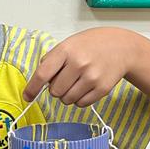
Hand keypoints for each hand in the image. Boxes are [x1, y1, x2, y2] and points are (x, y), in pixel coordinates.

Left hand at [22, 28, 136, 105]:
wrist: (122, 47)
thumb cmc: (92, 45)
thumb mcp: (69, 44)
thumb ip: (52, 61)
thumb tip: (38, 82)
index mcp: (66, 50)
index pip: (42, 74)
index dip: (32, 88)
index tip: (27, 96)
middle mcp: (78, 64)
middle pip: (54, 91)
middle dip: (56, 89)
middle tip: (66, 78)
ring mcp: (91, 77)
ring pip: (67, 100)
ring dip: (68, 95)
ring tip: (77, 81)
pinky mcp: (102, 89)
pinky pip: (81, 104)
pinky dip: (80, 99)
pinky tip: (86, 86)